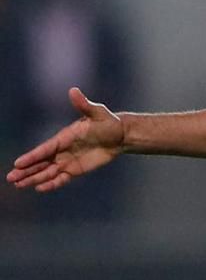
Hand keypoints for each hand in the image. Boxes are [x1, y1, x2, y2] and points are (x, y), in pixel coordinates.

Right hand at [6, 87, 124, 191]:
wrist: (120, 135)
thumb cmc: (108, 122)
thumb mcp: (97, 113)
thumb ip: (84, 105)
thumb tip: (74, 91)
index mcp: (64, 137)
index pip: (45, 149)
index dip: (32, 157)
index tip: (18, 163)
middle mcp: (62, 150)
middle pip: (41, 162)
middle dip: (26, 170)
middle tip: (10, 178)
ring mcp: (67, 160)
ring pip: (47, 172)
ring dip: (34, 178)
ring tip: (18, 185)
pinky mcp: (76, 169)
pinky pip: (62, 178)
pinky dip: (52, 184)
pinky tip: (40, 188)